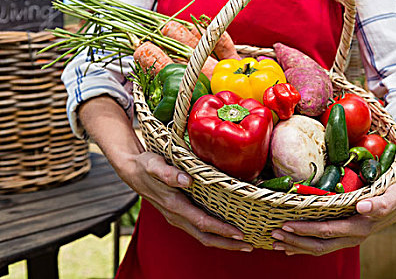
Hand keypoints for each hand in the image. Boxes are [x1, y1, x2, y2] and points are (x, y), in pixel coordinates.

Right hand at [126, 152, 253, 251]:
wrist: (131, 170)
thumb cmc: (145, 165)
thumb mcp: (154, 164)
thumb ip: (168, 173)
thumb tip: (187, 181)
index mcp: (174, 204)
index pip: (202, 222)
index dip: (221, 229)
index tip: (238, 233)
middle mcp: (176, 216)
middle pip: (204, 237)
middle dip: (227, 244)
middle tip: (248, 246)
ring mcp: (177, 218)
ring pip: (202, 236)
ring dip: (223, 242)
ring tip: (243, 243)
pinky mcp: (179, 215)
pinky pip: (199, 229)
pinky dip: (215, 234)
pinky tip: (227, 231)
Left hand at [270, 120, 395, 255]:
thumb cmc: (393, 171)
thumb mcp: (394, 159)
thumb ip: (377, 144)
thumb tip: (348, 115)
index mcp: (390, 201)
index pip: (385, 205)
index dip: (375, 207)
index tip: (362, 205)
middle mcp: (372, 221)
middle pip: (342, 232)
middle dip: (312, 231)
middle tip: (287, 226)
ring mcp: (357, 232)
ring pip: (329, 244)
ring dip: (301, 243)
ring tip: (277, 236)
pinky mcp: (346, 236)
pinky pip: (324, 246)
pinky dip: (303, 247)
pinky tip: (285, 247)